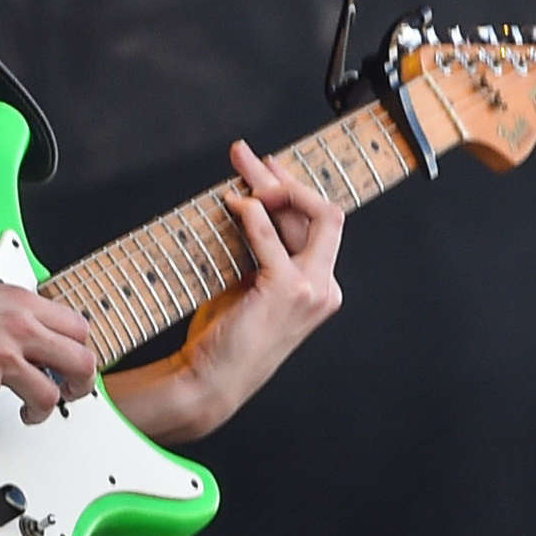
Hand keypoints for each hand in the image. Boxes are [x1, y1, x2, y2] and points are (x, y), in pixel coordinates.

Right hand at [0, 270, 97, 432]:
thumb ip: (6, 312)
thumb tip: (18, 331)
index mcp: (19, 301)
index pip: (77, 327)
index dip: (81, 351)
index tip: (73, 363)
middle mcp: (17, 328)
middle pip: (80, 362)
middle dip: (81, 386)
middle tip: (69, 394)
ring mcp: (0, 359)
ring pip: (51, 396)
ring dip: (41, 411)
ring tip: (27, 413)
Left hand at [106, 138, 343, 444]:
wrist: (211, 380)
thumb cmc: (226, 335)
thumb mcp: (250, 284)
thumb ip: (260, 250)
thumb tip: (248, 202)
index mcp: (320, 287)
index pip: (319, 225)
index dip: (293, 191)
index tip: (264, 170)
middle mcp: (324, 288)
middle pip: (323, 212)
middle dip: (284, 178)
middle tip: (245, 155)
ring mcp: (311, 290)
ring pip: (308, 215)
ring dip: (268, 185)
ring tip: (238, 170)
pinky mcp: (286, 290)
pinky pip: (270, 235)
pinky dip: (251, 213)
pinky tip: (233, 205)